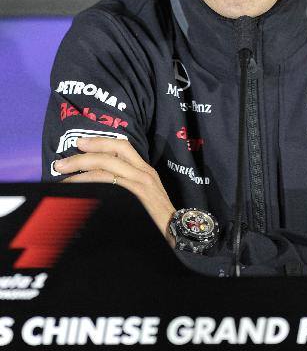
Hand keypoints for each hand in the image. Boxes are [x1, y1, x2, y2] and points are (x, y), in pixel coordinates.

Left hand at [54, 137, 175, 245]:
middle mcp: (144, 173)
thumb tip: (99, 184)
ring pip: (106, 167)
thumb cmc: (157, 218)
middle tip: (61, 163)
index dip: (99, 141)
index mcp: (145, 170)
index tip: (80, 143)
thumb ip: (128, 186)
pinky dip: (89, 184)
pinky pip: (109, 183)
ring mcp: (141, 183)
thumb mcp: (145, 196)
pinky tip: (77, 191)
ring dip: (80, 171)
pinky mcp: (137, 196)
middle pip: (112, 153)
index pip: (123, 146)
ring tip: (62, 179)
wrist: (177, 232)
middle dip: (83, 155)